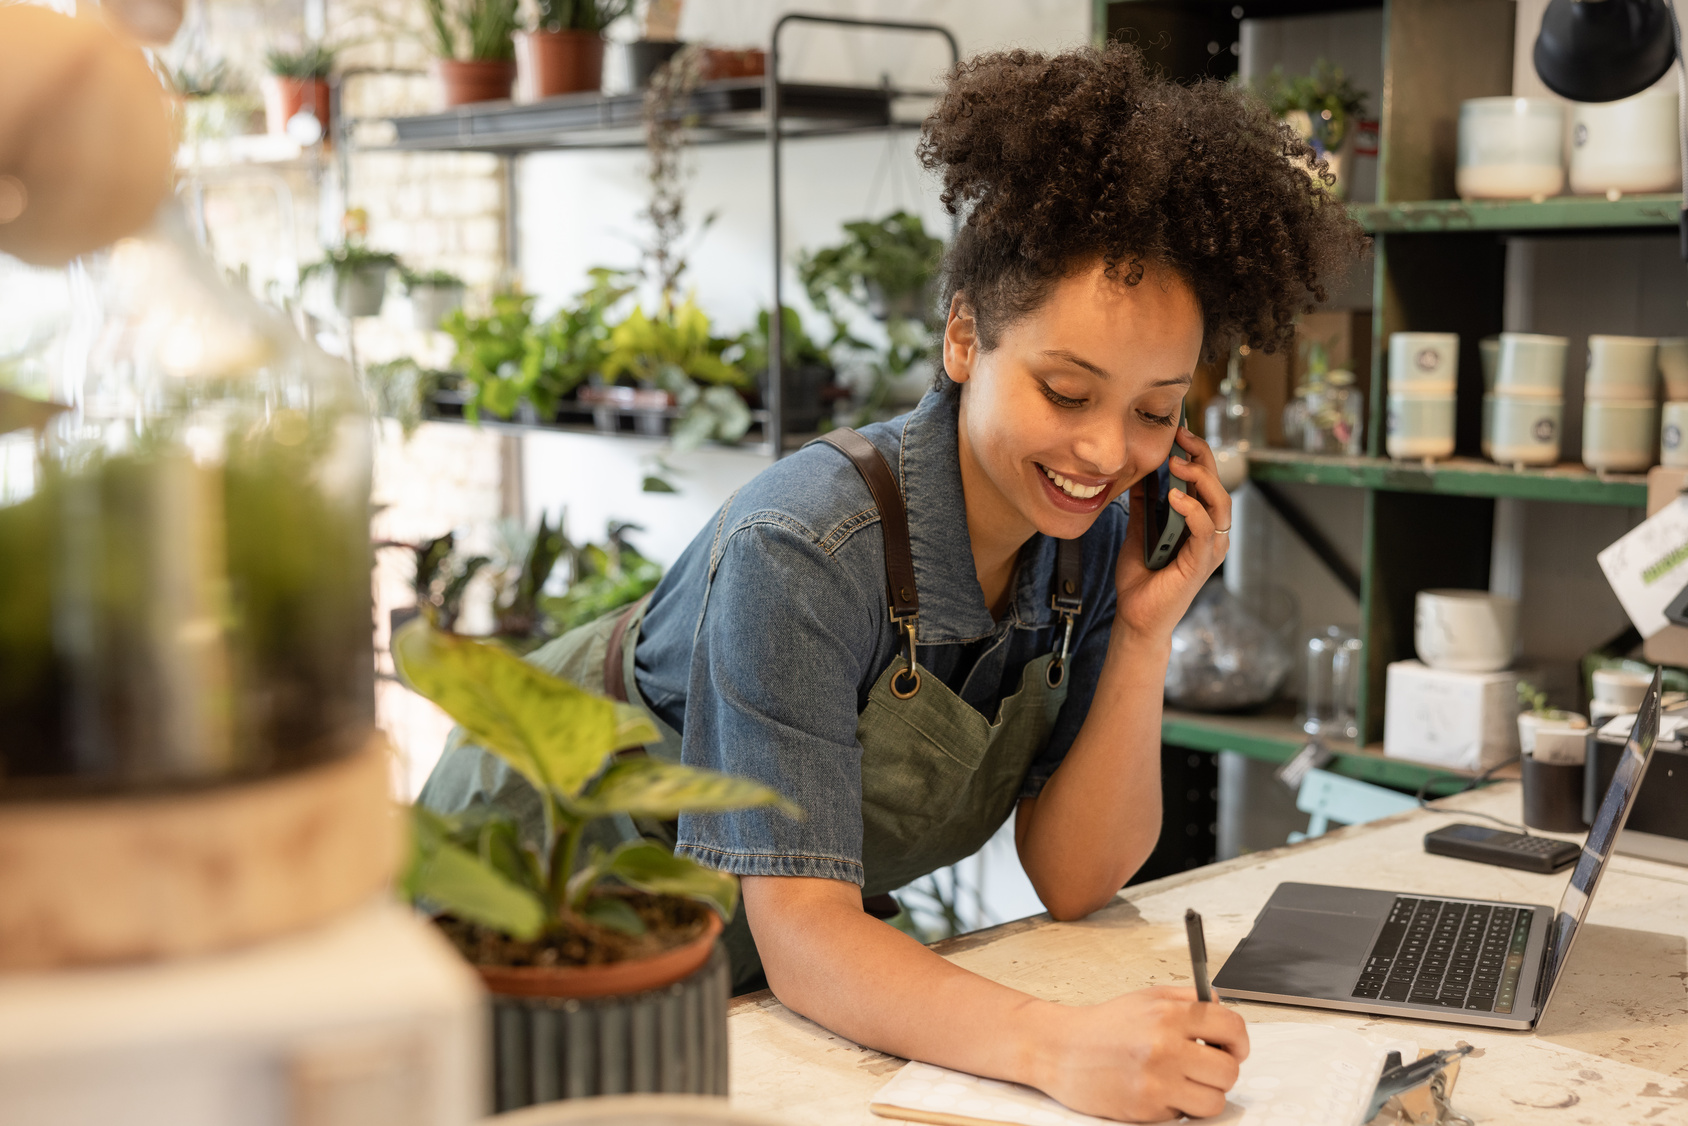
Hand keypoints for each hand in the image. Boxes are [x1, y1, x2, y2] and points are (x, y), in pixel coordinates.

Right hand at [1030, 986, 1248, 1121]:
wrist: (1061, 1050)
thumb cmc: (1104, 1025)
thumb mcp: (1147, 998)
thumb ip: (1188, 999)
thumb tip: (1222, 1007)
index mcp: (1169, 1014)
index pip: (1231, 1027)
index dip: (1239, 1041)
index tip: (1234, 1047)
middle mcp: (1165, 1046)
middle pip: (1229, 1070)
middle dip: (1223, 1071)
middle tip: (1206, 1068)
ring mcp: (1157, 1080)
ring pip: (1215, 1100)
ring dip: (1205, 1094)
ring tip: (1185, 1083)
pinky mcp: (1147, 1108)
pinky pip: (1186, 1115)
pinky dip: (1180, 1107)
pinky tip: (1161, 1091)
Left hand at [1114, 425, 1231, 643]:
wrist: (1135, 617)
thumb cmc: (1141, 578)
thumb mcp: (1139, 531)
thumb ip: (1143, 505)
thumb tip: (1139, 472)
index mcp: (1199, 523)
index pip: (1206, 481)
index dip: (1197, 454)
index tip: (1179, 432)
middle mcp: (1210, 533)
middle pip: (1217, 485)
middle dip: (1202, 457)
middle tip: (1181, 437)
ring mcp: (1209, 549)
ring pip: (1220, 503)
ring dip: (1200, 479)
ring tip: (1177, 464)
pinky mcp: (1202, 564)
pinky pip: (1206, 530)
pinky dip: (1193, 510)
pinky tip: (1175, 497)